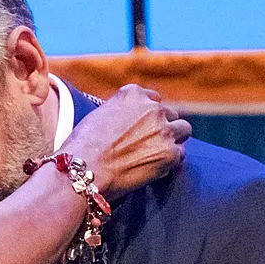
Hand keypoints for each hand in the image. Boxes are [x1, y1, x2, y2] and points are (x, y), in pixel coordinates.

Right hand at [60, 83, 189, 194]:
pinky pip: (180, 154)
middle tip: (148, 145)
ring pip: (183, 130)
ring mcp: (164, 130)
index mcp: (133, 94)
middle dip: (162, 127)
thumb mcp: (98, 116)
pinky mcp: (170, 153)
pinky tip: (152, 169)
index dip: (148, 116)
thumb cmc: (81, 147)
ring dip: (173, 141)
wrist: (82, 169)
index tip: (142, 127)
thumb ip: (120, 113)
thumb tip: (129, 124)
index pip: (152, 99)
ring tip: (156, 155)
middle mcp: (152, 107)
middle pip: (170, 114)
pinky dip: (169, 161)